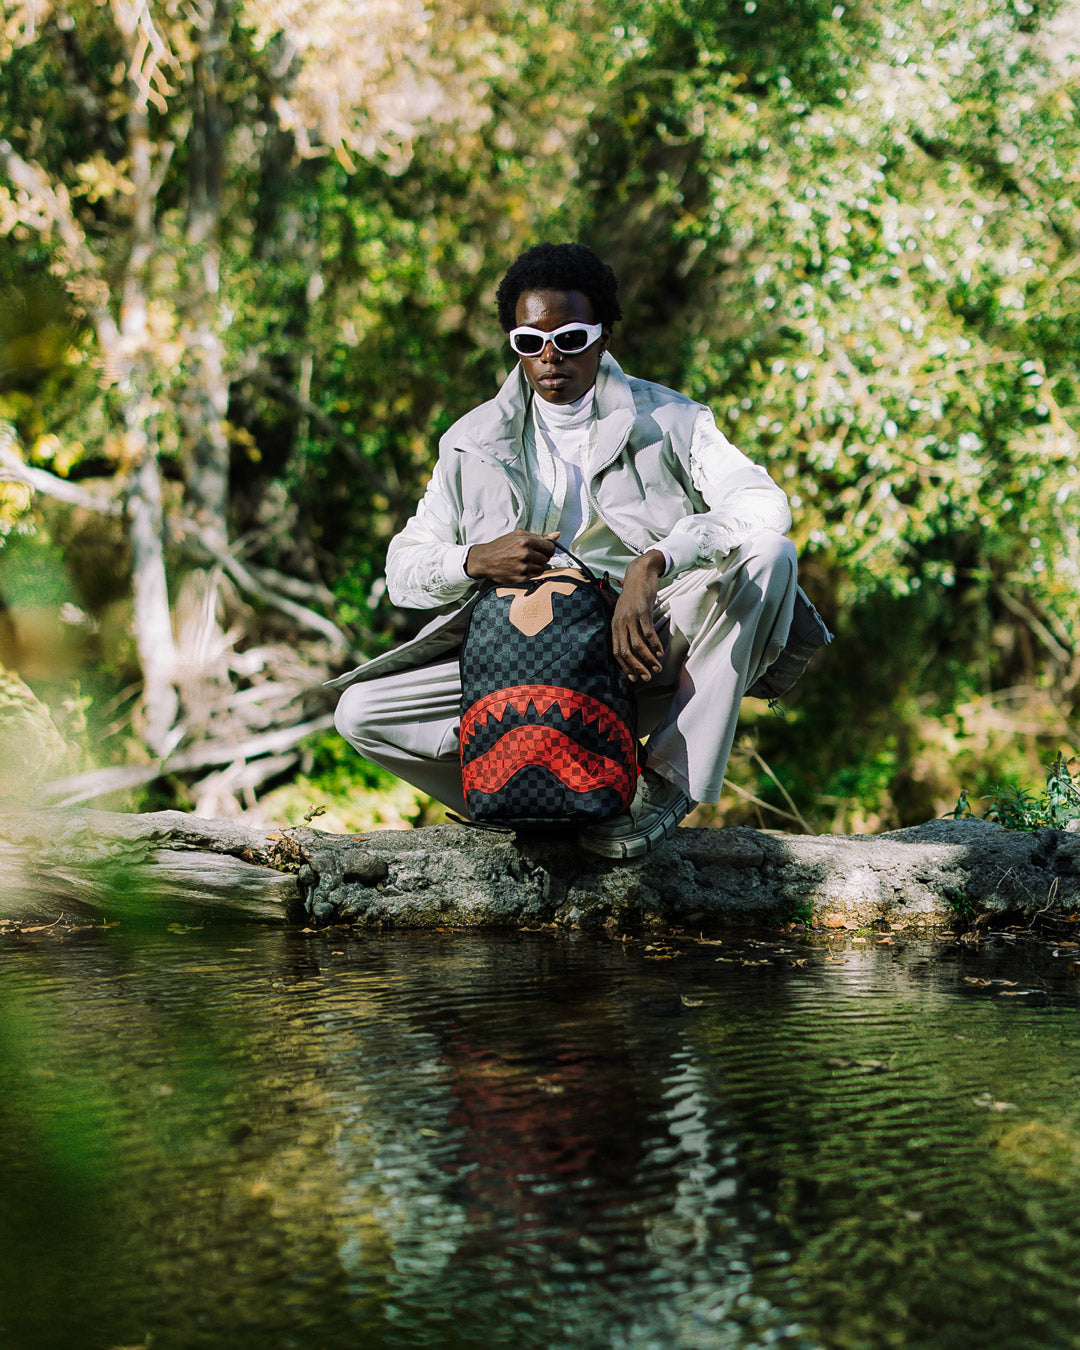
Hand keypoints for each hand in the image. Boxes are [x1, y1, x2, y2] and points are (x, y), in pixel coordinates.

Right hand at [465, 530, 559, 584]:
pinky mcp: (520, 578)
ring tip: (526, 562)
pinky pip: (535, 576)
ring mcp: (523, 567)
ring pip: (542, 568)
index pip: (550, 546)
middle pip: (547, 558)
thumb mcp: (518, 535)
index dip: (549, 548)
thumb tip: (557, 535)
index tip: (545, 549)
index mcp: (526, 541)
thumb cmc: (501, 546)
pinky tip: (522, 568)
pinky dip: (531, 572)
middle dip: (542, 557)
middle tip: (533, 555)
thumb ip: (538, 536)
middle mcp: (525, 554)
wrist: (485, 560)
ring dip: (537, 565)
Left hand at [612, 550, 665, 682]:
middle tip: (647, 677)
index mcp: (615, 625)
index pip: (616, 651)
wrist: (639, 574)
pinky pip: (648, 632)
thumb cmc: (634, 596)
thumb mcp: (625, 613)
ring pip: (637, 644)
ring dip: (647, 659)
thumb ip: (627, 628)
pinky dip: (654, 644)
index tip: (633, 678)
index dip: (625, 666)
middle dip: (636, 667)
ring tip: (657, 667)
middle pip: (626, 651)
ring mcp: (631, 617)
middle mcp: (620, 623)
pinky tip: (660, 652)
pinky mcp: (642, 611)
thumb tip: (633, 647)